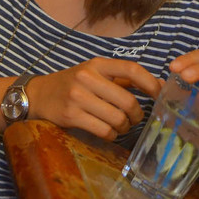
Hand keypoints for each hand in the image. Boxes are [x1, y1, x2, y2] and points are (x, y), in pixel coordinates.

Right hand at [30, 58, 161, 140]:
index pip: (131, 69)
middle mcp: (87, 77)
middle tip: (134, 119)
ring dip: (124, 127)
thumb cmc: (72, 84)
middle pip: (128, 101)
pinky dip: (111, 135)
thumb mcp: (95, 73)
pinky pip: (104, 131)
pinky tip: (108, 131)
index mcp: (97, 64)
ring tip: (120, 126)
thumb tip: (159, 84)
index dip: (150, 84)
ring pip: (118, 119)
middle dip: (137, 115)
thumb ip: (124, 78)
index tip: (159, 96)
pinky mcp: (71, 116)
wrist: (38, 95)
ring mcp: (78, 97)